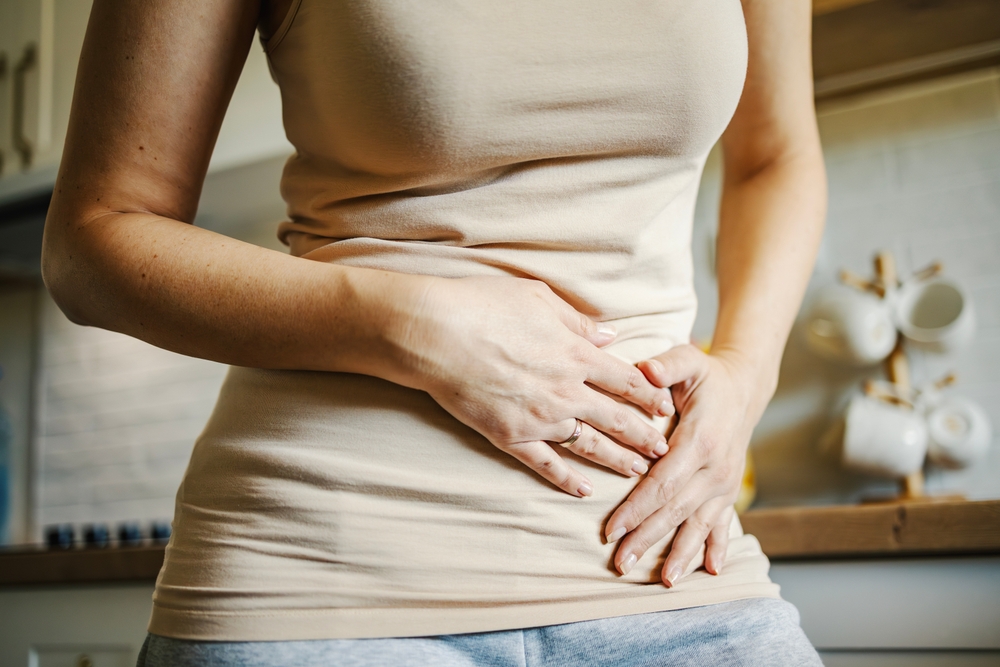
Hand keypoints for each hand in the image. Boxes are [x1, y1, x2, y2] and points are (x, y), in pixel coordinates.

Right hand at [392, 275, 674, 496]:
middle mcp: (566, 391)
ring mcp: (539, 418)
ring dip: (618, 460)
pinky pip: (545, 464)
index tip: (666, 408)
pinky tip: (583, 490)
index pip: (627, 381)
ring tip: (638, 472)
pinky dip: (566, 479)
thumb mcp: (539, 299)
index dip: (650, 396)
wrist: (434, 334)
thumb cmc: (484, 305)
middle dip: (645, 436)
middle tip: (666, 450)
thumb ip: (578, 322)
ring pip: (590, 446)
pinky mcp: (509, 437)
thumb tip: (609, 337)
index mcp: (576, 354)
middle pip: (617, 418)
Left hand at [603, 344, 764, 583]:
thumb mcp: (688, 361)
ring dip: (681, 553)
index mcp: (700, 440)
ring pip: (699, 524)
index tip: (611, 529)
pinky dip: (717, 548)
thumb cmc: (706, 375)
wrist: (743, 388)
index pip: (663, 482)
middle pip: (676, 510)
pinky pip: (723, 524)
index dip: (637, 508)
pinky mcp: (729, 491)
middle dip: (647, 539)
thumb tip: (645, 370)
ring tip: (664, 581)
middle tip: (620, 563)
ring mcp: (726, 483)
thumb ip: (666, 365)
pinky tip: (710, 571)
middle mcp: (716, 468)